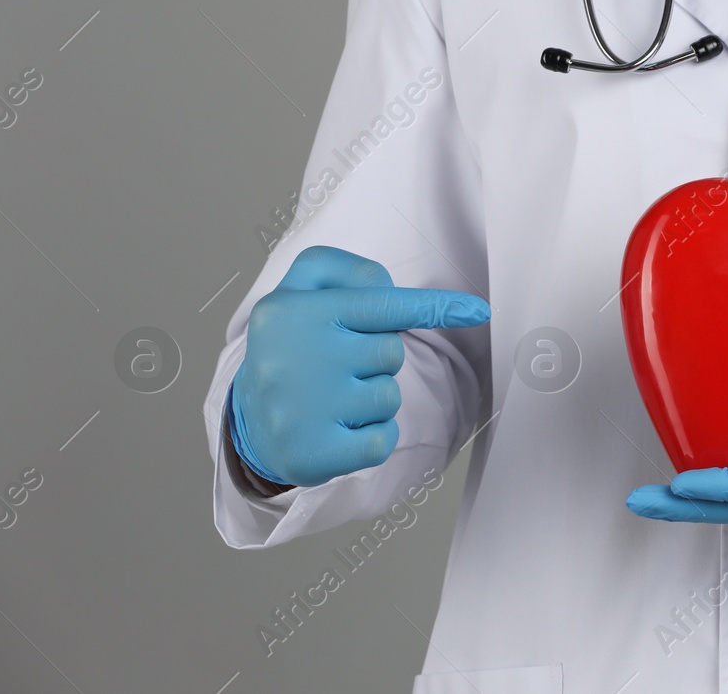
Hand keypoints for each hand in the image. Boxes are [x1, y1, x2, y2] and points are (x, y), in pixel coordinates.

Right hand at [228, 245, 490, 487]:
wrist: (248, 419)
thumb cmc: (293, 344)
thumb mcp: (305, 288)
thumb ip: (351, 271)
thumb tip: (392, 289)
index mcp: (294, 311)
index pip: (380, 305)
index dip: (433, 306)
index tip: (478, 310)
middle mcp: (294, 358)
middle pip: (389, 351)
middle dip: (375, 358)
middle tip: (336, 366)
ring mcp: (302, 410)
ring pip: (388, 396)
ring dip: (373, 398)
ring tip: (334, 399)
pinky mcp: (313, 455)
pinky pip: (383, 439)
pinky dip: (373, 436)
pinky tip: (340, 430)